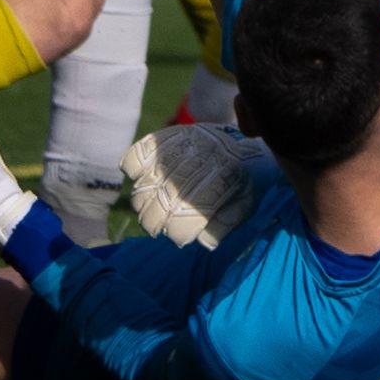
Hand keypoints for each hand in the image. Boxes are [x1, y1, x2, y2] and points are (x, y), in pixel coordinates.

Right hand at [124, 122, 265, 249]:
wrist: (240, 140)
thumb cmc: (242, 178)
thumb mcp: (247, 202)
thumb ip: (225, 224)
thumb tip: (204, 241)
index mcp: (224, 179)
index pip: (185, 220)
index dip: (179, 235)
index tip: (182, 235)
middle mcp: (199, 162)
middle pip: (158, 208)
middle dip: (154, 225)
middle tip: (159, 227)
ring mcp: (179, 148)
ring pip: (143, 188)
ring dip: (143, 204)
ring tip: (154, 205)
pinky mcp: (164, 138)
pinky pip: (134, 158)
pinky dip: (133, 171)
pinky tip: (145, 178)